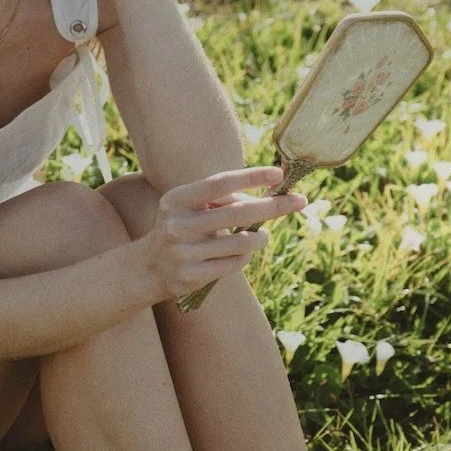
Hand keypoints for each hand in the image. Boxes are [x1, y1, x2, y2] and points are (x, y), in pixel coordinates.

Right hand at [137, 166, 307, 304]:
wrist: (149, 268)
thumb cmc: (180, 228)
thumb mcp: (189, 206)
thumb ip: (221, 199)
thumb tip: (265, 197)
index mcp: (178, 199)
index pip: (220, 184)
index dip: (251, 177)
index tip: (279, 174)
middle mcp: (179, 224)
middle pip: (238, 212)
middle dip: (274, 206)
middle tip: (301, 201)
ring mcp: (185, 252)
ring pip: (242, 241)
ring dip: (261, 237)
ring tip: (262, 235)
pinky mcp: (193, 276)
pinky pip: (235, 263)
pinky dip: (246, 256)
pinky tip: (243, 253)